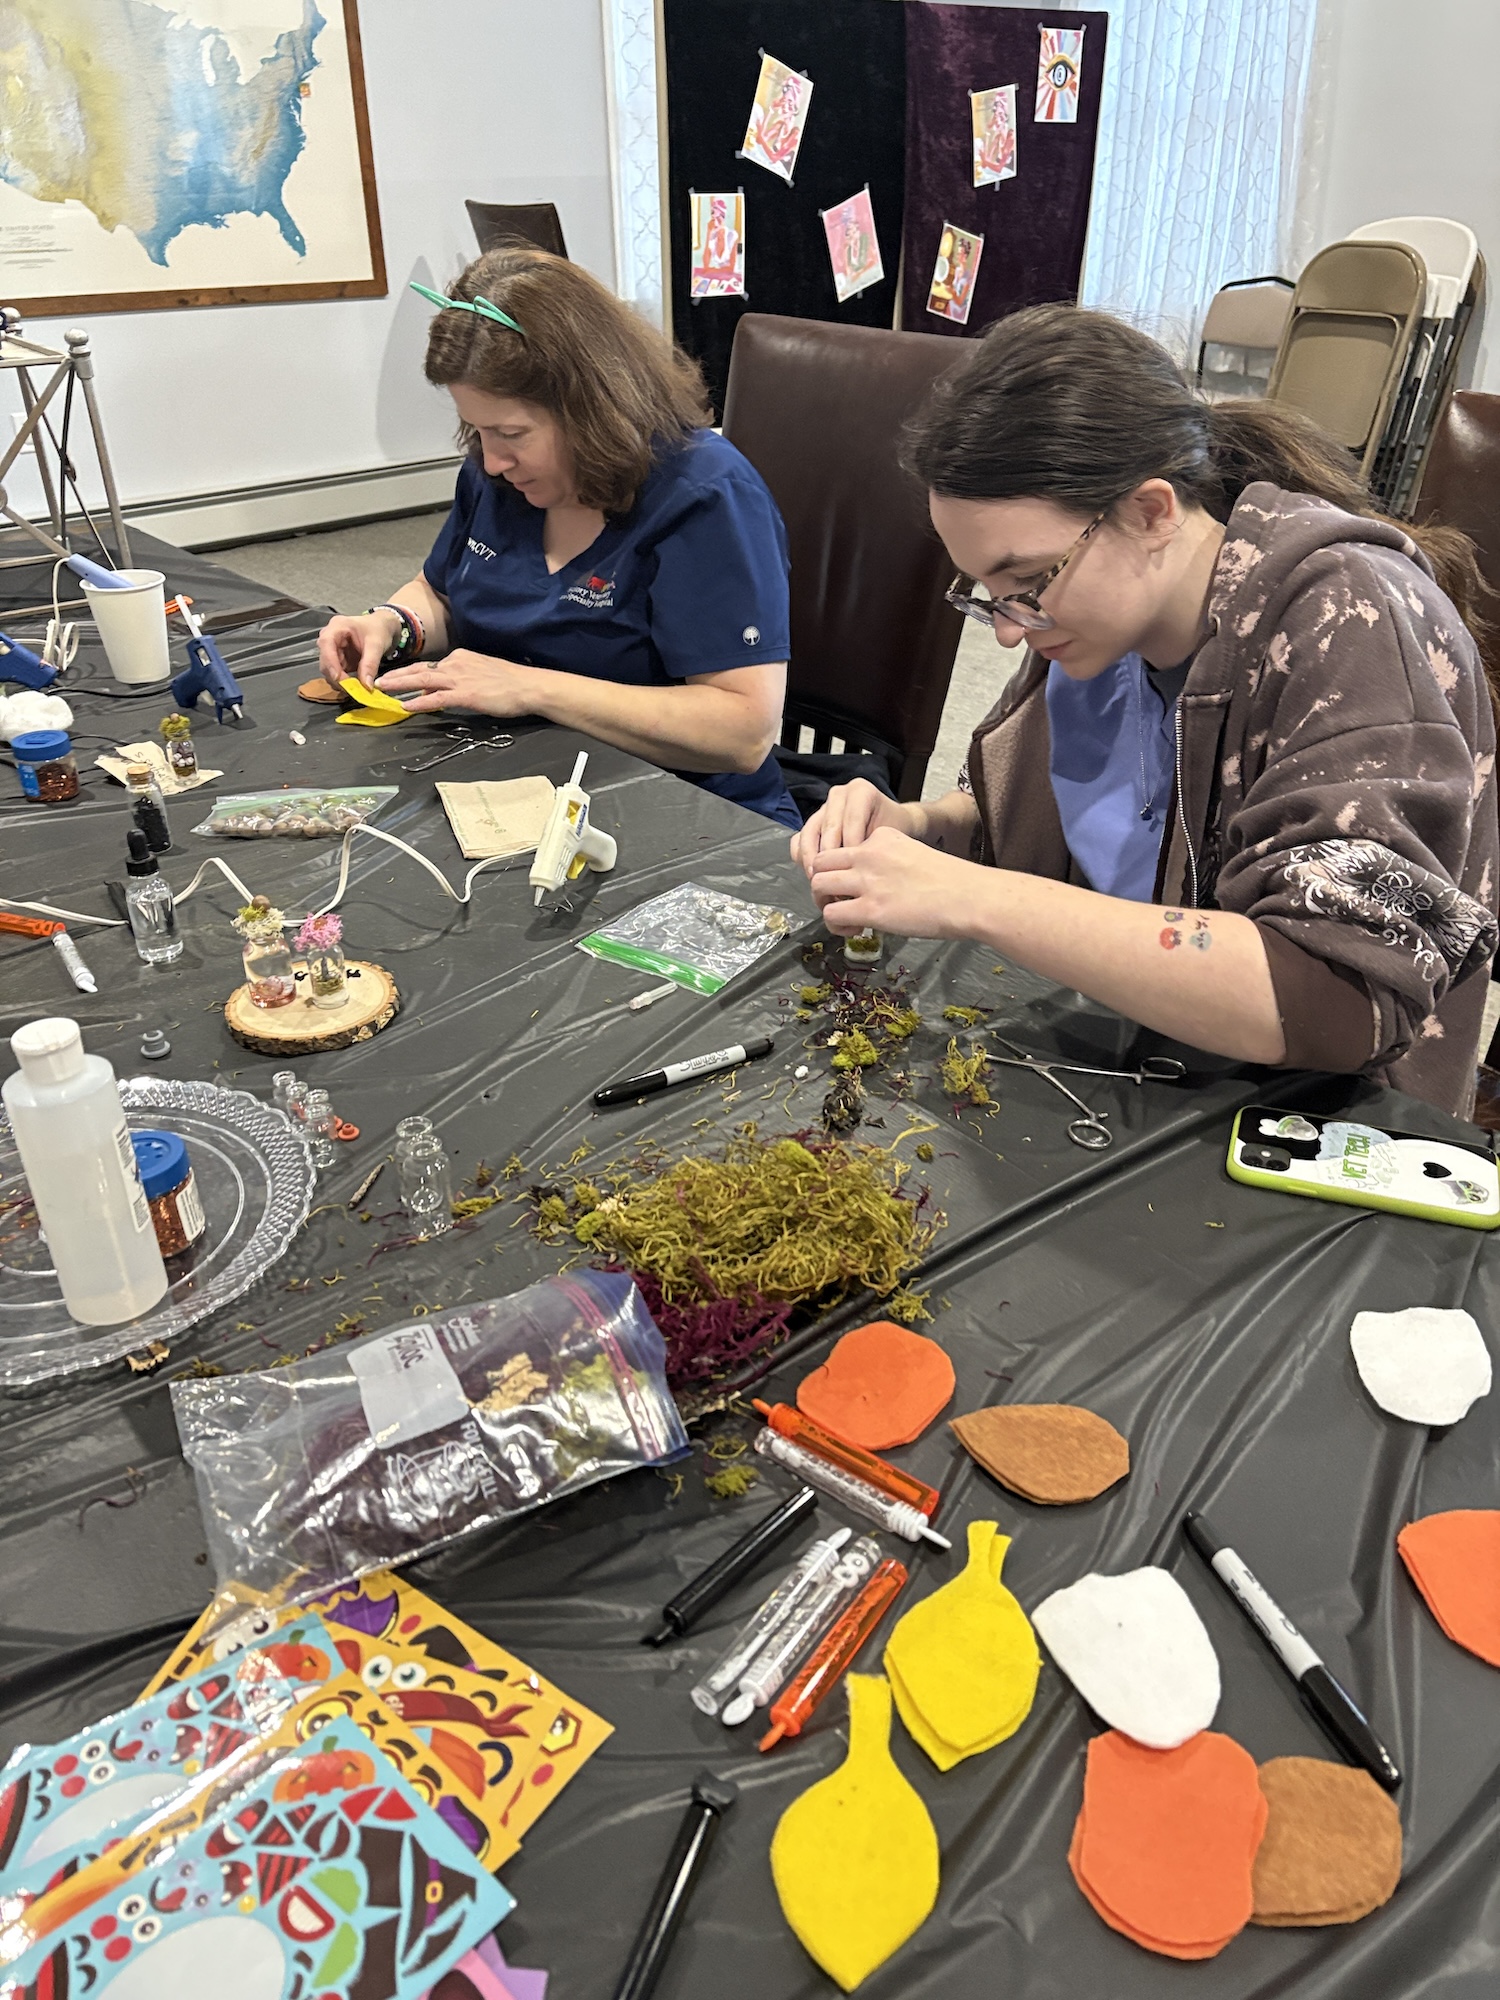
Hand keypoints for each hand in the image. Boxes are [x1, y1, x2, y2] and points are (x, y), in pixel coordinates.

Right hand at [317, 610, 400, 688]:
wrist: (382, 628)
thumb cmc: (378, 629)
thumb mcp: (377, 645)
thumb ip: (370, 664)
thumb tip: (366, 685)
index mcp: (337, 627)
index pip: (326, 644)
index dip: (330, 662)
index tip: (339, 678)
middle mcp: (330, 638)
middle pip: (325, 660)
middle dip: (336, 676)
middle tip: (352, 689)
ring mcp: (332, 650)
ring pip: (329, 670)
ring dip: (340, 681)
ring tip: (356, 688)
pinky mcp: (337, 660)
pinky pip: (336, 674)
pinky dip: (344, 682)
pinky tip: (355, 685)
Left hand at [376, 650, 537, 716]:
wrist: (528, 686)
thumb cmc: (509, 683)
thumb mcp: (479, 675)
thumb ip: (456, 682)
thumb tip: (434, 692)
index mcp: (460, 658)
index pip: (430, 666)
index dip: (410, 673)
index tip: (394, 678)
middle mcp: (456, 664)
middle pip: (420, 669)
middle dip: (396, 675)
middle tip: (377, 681)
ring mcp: (460, 679)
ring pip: (423, 679)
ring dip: (400, 684)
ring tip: (382, 689)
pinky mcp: (465, 695)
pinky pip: (436, 698)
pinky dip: (419, 702)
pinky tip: (406, 706)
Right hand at [789, 778, 917, 876]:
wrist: (891, 825)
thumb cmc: (893, 830)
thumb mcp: (891, 834)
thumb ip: (875, 846)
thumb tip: (857, 871)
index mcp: (860, 790)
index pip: (851, 820)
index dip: (852, 849)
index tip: (856, 872)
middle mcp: (838, 795)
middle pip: (828, 828)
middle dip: (831, 858)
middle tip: (837, 882)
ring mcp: (822, 808)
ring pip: (809, 833)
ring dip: (812, 860)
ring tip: (821, 881)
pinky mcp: (811, 823)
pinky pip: (799, 839)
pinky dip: (802, 857)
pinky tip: (813, 874)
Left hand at [808, 825, 975, 939]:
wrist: (969, 897)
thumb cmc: (952, 883)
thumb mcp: (915, 854)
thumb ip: (890, 862)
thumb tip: (876, 885)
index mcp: (882, 837)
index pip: (842, 847)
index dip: (840, 869)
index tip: (854, 886)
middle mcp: (869, 854)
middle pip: (821, 861)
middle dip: (823, 883)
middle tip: (837, 901)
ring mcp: (867, 881)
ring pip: (818, 885)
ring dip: (824, 903)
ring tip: (844, 917)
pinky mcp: (869, 909)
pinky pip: (831, 914)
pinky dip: (835, 924)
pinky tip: (854, 930)